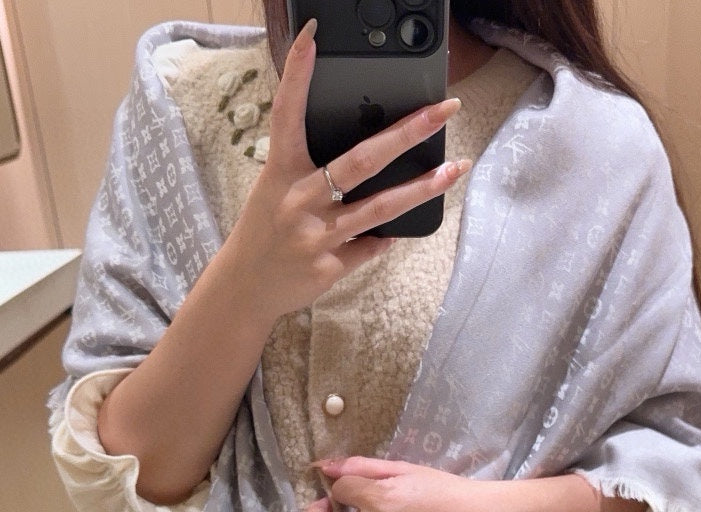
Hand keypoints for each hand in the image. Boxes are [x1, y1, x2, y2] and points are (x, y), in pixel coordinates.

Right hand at [229, 19, 470, 322]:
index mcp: (281, 172)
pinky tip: (396, 229)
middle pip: (362, 160)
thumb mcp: (275, 189)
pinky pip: (372, 247)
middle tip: (443, 111)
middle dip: (407, 132)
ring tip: (455, 169)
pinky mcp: (330, 266)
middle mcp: (300, 200)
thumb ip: (310, 168)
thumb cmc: (265, 230)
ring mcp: (317, 236)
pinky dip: (386, 237)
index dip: (297, 74)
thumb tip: (367, 152)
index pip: (287, 113)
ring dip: (423, 188)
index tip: (312, 36)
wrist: (246, 286)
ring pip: (381, 208)